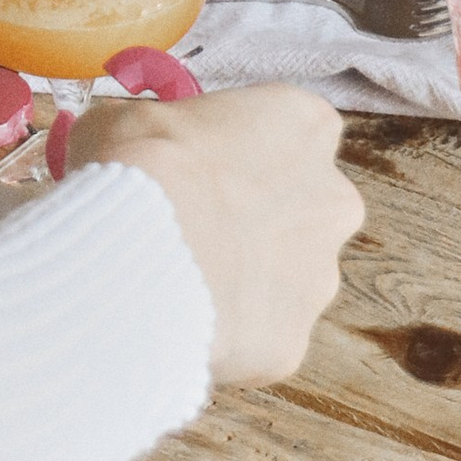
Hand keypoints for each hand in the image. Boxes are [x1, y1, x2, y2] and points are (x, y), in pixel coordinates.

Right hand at [65, 84, 361, 384]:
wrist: (139, 258)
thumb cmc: (142, 163)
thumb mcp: (127, 116)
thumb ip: (154, 131)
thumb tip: (136, 150)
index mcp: (304, 125)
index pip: (288, 128)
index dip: (237, 146)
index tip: (197, 160)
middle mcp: (332, 200)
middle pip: (299, 207)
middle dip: (254, 217)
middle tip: (191, 223)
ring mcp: (320, 279)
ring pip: (283, 277)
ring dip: (241, 278)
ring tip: (175, 280)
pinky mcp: (294, 344)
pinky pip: (257, 335)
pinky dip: (224, 331)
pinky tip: (176, 321)